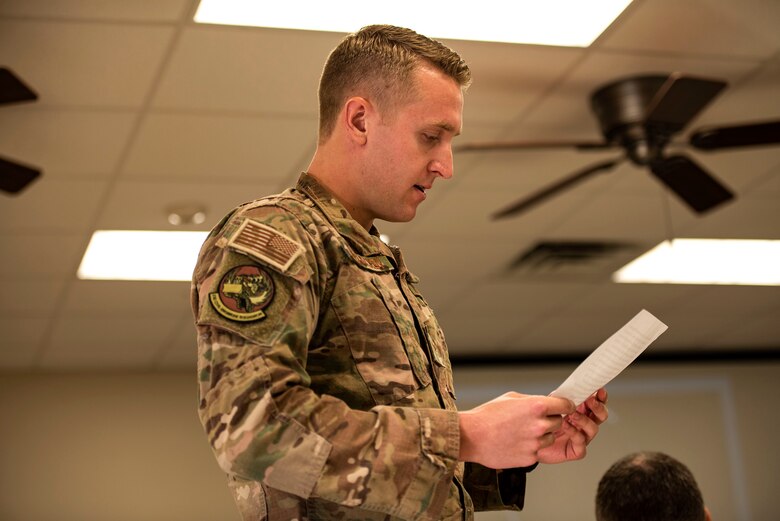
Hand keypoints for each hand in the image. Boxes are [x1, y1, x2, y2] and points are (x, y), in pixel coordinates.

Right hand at [458, 392, 575, 468]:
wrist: (472, 436)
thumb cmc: (488, 416)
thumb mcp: (511, 398)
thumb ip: (532, 401)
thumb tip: (545, 403)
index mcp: (536, 406)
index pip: (565, 405)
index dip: (565, 406)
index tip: (564, 408)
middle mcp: (539, 425)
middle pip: (559, 422)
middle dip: (550, 420)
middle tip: (534, 420)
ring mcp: (536, 443)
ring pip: (550, 438)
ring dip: (542, 435)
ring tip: (521, 432)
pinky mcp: (530, 457)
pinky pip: (538, 450)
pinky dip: (530, 447)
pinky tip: (515, 442)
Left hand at [537, 388, 608, 463]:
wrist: (530, 440)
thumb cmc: (542, 421)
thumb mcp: (551, 404)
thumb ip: (562, 397)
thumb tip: (570, 388)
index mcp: (582, 411)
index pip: (597, 403)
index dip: (601, 397)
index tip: (600, 391)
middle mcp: (584, 425)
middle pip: (601, 416)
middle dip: (598, 408)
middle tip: (590, 401)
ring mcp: (582, 438)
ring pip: (593, 429)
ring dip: (584, 419)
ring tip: (573, 414)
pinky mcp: (576, 450)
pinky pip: (581, 443)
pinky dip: (574, 433)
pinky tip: (565, 425)